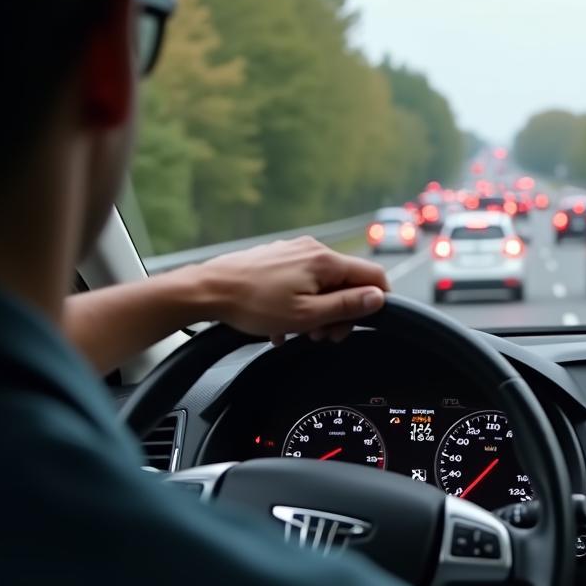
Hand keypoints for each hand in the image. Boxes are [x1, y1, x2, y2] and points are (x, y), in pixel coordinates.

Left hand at [194, 237, 389, 344]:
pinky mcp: (277, 258)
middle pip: (346, 282)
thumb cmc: (252, 304)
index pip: (373, 275)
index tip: (366, 321)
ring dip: (317, 310)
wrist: (207, 291)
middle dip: (340, 312)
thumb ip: (347, 306)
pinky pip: (301, 281)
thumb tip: (378, 298)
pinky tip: (281, 322)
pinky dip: (299, 302)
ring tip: (298, 331)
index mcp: (325, 261)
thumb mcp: (307, 315)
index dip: (377, 301)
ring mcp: (293, 251)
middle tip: (324, 336)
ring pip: (322, 284)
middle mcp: (312, 249)